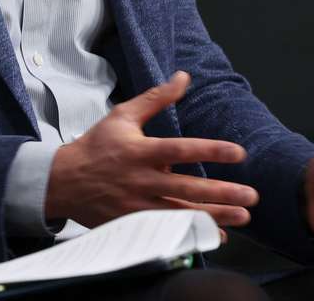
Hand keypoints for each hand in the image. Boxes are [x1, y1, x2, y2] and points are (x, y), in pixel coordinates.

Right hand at [45, 71, 258, 228]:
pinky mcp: (133, 224)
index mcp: (139, 151)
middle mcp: (140, 179)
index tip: (238, 153)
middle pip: (186, 187)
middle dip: (222, 193)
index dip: (210, 150)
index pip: (179, 150)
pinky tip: (216, 235)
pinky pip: (168, 232)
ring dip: (215, 216)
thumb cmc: (96, 145)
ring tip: (243, 216)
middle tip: (251, 196)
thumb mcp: (122, 116)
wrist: (63, 181)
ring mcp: (136, 206)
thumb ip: (155, 99)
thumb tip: (183, 77)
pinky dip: (193, 235)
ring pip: (181, 213)